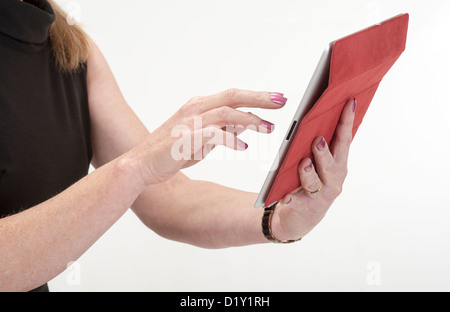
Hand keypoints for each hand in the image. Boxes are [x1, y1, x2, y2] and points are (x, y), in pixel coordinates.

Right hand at [135, 89, 286, 184]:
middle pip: (232, 96)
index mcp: (200, 106)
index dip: (257, 96)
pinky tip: (243, 148)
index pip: (233, 96)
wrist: (142, 164)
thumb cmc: (172, 151)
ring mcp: (189, 122)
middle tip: (282, 101)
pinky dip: (230, 140)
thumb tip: (245, 125)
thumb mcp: (203, 139)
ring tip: (268, 128)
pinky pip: (212, 134)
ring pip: (225, 112)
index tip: (278, 98)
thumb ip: (223, 130)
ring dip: (249, 119)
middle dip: (259, 98)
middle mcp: (195, 109)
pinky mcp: (185, 138)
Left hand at [271, 98, 356, 240]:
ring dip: (309, 172)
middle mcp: (333, 180)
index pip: (343, 139)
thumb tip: (314, 116)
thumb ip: (320, 144)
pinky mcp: (305, 208)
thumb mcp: (317, 163)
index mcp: (338, 164)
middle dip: (325, 151)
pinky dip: (289, 197)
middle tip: (318, 139)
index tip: (349, 102)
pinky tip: (283, 194)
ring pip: (315, 182)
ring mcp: (320, 195)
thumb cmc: (309, 182)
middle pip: (332, 163)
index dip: (347, 121)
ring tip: (304, 164)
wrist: (300, 216)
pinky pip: (295, 201)